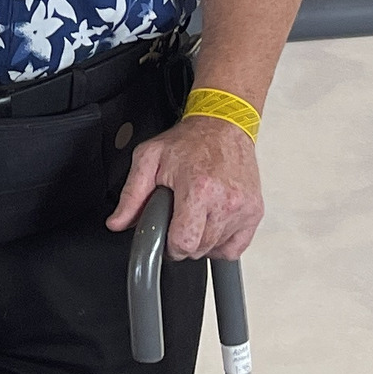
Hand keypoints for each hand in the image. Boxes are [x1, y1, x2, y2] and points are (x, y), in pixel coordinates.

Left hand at [105, 113, 261, 259]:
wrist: (223, 124)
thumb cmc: (189, 140)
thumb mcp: (150, 158)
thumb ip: (131, 194)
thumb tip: (117, 223)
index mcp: (198, 188)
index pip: (184, 243)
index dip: (170, 246)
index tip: (167, 235)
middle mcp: (225, 200)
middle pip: (199, 250)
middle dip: (184, 241)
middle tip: (179, 218)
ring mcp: (243, 207)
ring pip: (216, 250)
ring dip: (202, 240)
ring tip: (197, 214)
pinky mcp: (255, 211)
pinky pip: (236, 248)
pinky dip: (222, 243)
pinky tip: (212, 225)